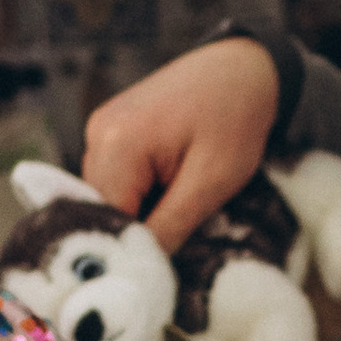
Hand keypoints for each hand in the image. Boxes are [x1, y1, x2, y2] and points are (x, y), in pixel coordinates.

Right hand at [81, 36, 280, 255]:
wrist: (243, 69)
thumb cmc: (235, 120)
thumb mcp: (211, 182)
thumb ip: (171, 227)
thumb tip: (143, 269)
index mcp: (118, 144)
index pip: (107, 219)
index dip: (131, 249)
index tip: (159, 271)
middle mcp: (97, 134)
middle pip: (101, 209)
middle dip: (135, 230)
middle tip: (176, 241)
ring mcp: (100, 129)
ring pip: (107, 196)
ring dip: (138, 212)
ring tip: (178, 205)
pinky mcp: (111, 130)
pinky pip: (115, 177)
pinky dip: (139, 193)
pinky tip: (169, 188)